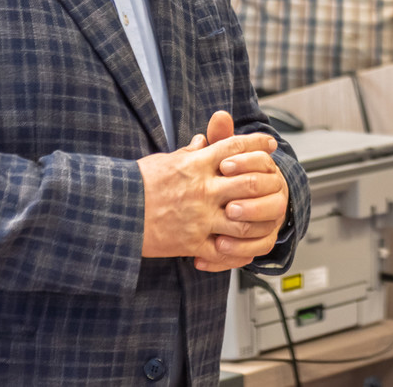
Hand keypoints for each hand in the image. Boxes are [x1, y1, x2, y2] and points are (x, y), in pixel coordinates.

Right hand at [138, 115, 282, 267]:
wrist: (115, 212)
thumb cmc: (137, 184)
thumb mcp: (166, 160)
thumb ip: (190, 152)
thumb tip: (204, 141)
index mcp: (196, 164)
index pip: (235, 147)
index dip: (257, 144)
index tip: (270, 144)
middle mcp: (202, 189)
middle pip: (249, 183)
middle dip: (267, 184)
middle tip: (277, 184)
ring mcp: (199, 218)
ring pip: (244, 220)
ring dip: (258, 220)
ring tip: (266, 219)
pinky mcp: (192, 243)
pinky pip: (224, 251)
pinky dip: (238, 252)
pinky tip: (244, 249)